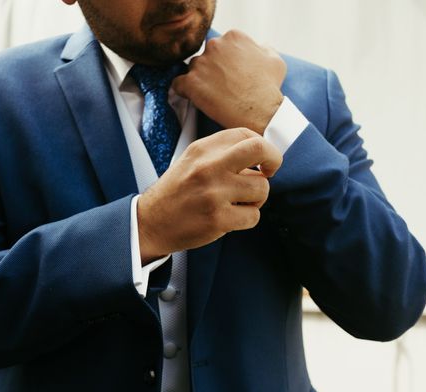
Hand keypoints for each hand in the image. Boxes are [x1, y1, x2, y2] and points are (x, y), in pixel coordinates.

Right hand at [137, 128, 281, 262]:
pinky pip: (254, 216)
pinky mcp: (218, 219)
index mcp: (202, 149)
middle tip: (270, 172)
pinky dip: (248, 218)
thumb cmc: (177, 192)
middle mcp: (208, 167)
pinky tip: (231, 218)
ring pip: (262, 188)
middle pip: (260, 150)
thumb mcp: (192, 160)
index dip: (262, 147)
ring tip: (239, 202)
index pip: (246, 135)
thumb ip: (221, 152)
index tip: (260, 161)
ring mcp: (214, 193)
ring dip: (257, 198)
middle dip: (274, 160)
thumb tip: (261, 153)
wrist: (151, 222)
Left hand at [172, 30, 286, 134]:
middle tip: (221, 87)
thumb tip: (257, 47)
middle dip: (212, 70)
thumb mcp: (274, 60)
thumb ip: (262, 48)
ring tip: (212, 96)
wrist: (261, 113)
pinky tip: (193, 99)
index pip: (221, 46)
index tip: (230, 75)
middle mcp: (214, 46)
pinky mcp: (191, 83)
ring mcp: (201, 64)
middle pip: (206, 56)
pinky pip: (178, 84)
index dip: (226, 62)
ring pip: (193, 70)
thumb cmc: (269, 88)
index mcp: (232, 37)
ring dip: (200, 81)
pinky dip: (183, 91)